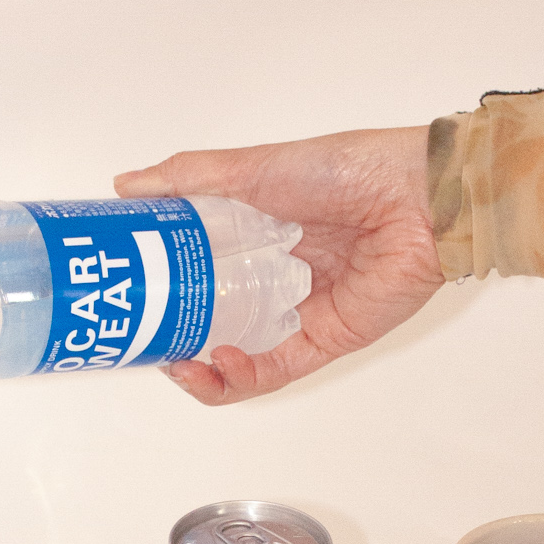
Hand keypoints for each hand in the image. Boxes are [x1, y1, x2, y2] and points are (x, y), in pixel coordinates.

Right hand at [114, 126, 442, 404]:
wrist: (417, 197)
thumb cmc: (346, 170)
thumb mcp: (253, 167)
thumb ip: (190, 179)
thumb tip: (126, 187)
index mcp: (256, 234)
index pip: (196, 270)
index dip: (161, 284)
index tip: (128, 287)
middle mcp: (273, 277)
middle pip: (212, 318)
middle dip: (172, 334)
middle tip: (142, 332)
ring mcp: (296, 312)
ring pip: (237, 356)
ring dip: (199, 368)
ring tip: (174, 361)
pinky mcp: (323, 341)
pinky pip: (272, 371)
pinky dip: (239, 376)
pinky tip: (216, 362)